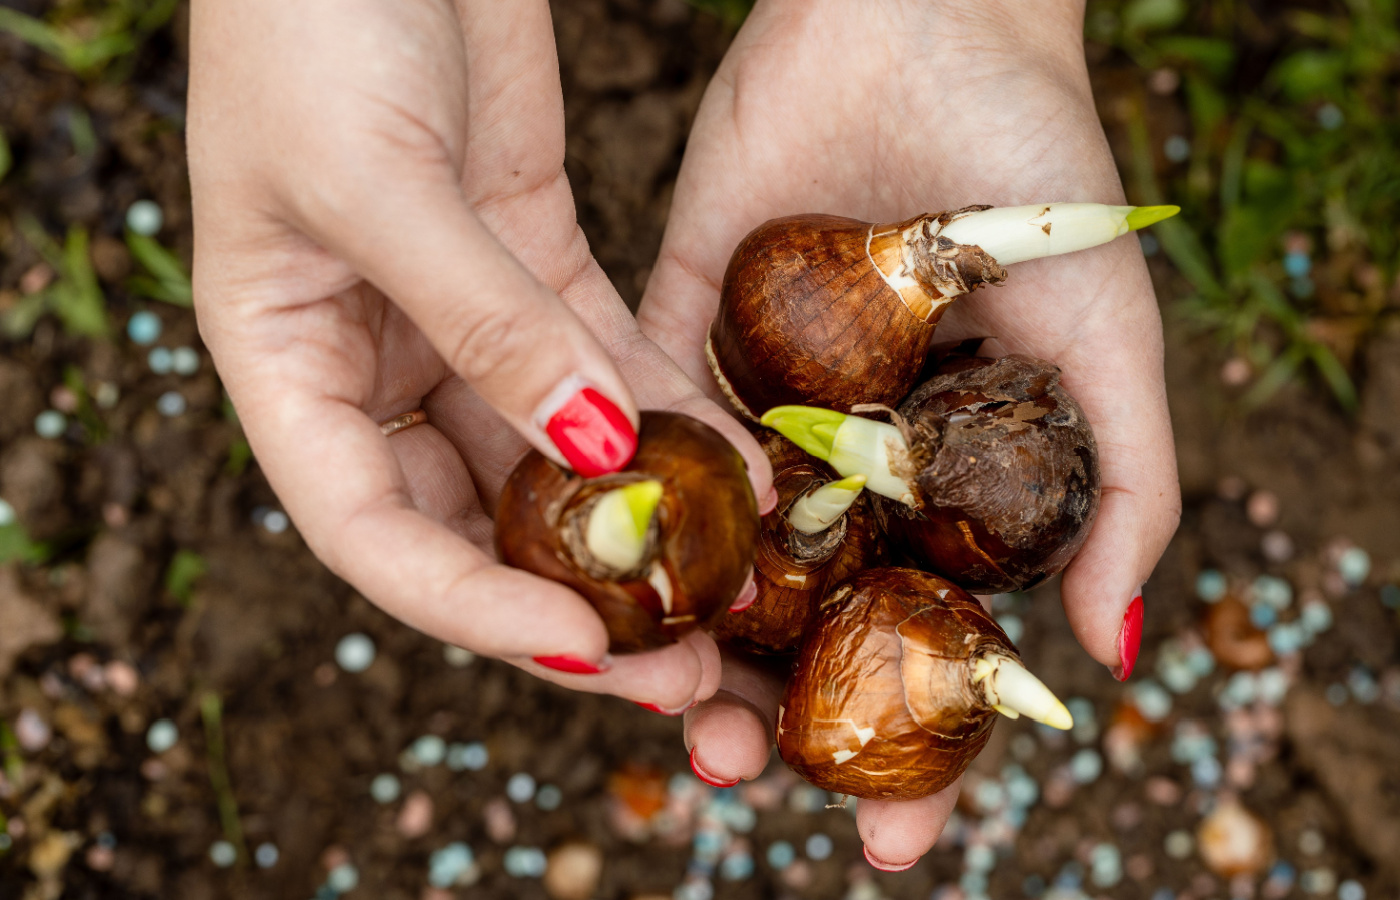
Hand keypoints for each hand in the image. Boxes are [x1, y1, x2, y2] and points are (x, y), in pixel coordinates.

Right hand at [188, 0, 771, 711]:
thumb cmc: (314, 24)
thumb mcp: (378, 182)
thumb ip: (486, 323)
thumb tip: (594, 452)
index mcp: (286, 362)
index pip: (369, 531)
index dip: (468, 607)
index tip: (578, 646)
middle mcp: (373, 359)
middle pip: (473, 519)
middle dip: (572, 599)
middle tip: (678, 666)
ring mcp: (464, 318)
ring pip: (554, 458)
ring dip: (636, 531)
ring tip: (730, 601)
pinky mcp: (540, 262)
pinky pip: (610, 367)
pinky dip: (669, 420)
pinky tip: (739, 473)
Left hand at [638, 0, 1179, 866]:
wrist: (931, 20)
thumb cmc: (1046, 175)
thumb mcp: (1111, 342)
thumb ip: (1127, 489)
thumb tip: (1113, 657)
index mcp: (946, 482)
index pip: (926, 642)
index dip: (915, 745)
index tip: (892, 839)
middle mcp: (846, 459)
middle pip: (806, 622)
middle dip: (781, 718)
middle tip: (748, 786)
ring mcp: (759, 399)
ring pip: (714, 554)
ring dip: (692, 649)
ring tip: (678, 724)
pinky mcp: (674, 325)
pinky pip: (643, 435)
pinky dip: (628, 517)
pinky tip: (612, 594)